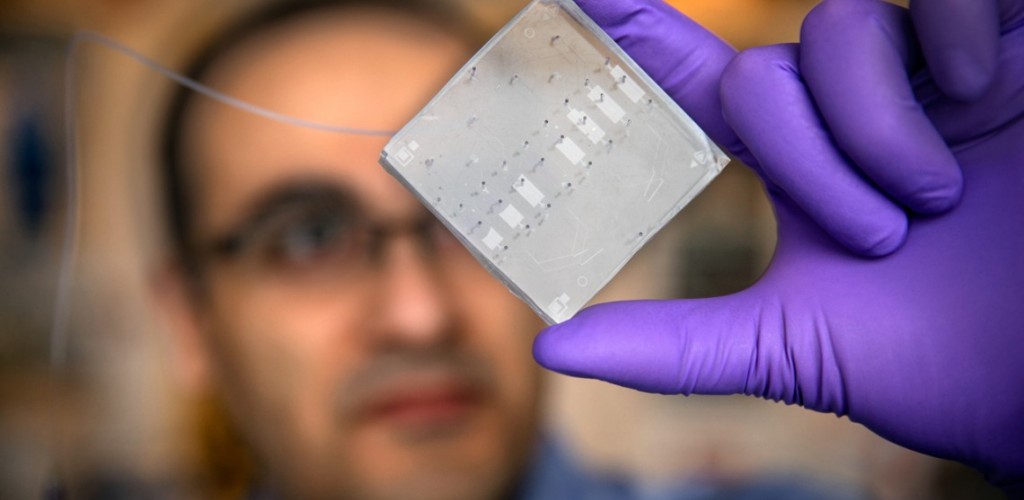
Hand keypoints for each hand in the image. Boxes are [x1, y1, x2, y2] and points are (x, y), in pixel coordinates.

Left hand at [536, 0, 1023, 488]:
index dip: (640, 29)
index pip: (701, 82)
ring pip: (843, 30)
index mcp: (803, 168)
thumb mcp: (788, 347)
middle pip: (768, 73)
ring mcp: (934, 77)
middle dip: (806, 159)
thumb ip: (673, 346)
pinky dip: (947, 32)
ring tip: (933, 202)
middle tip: (876, 235)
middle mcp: (860, 112)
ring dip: (872, 125)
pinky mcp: (1009, 54)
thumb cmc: (938, 364)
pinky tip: (976, 92)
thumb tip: (552, 350)